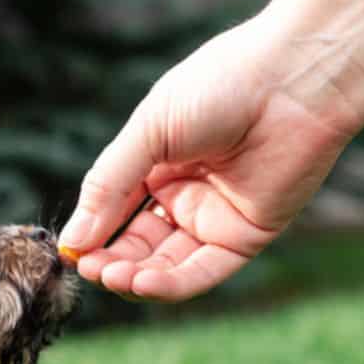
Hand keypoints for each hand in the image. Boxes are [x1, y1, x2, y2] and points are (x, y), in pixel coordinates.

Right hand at [59, 0, 363, 301]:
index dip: (93, 232)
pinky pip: (204, 271)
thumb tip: (73, 239)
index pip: (115, 211)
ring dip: (136, 277)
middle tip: (88, 268)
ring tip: (111, 276)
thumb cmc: (222, 85)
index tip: (70, 250)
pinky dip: (172, 283)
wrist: (293, 80)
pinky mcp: (247, 235)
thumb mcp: (149, 132)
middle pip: (139, 245)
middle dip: (111, 261)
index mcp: (158, 163)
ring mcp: (216, 217)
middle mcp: (186, 194)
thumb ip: (109, 186)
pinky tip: (143, 282)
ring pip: (167, 264)